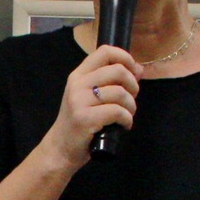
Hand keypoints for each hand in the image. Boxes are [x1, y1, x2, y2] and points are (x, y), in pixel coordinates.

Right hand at [43, 45, 141, 167]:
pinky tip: (124, 125)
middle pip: (117, 70)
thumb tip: (138, 69)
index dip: (125, 57)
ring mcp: (79, 101)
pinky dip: (127, 119)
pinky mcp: (85, 118)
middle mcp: (77, 84)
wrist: (60, 148)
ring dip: (131, 106)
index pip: (104, 51)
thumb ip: (110, 82)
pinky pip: (117, 111)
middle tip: (131, 98)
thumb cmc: (78, 123)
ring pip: (120, 92)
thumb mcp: (90, 97)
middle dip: (133, 85)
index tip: (133, 72)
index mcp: (79, 75)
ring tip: (127, 115)